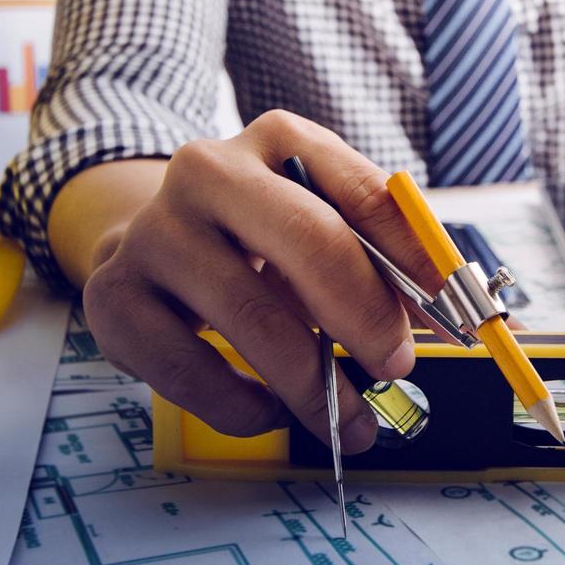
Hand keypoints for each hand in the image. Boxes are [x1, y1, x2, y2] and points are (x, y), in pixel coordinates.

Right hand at [80, 111, 436, 451]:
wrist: (147, 247)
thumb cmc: (257, 242)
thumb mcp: (319, 227)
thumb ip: (381, 259)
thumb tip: (446, 311)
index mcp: (278, 141)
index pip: (363, 191)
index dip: (413, 258)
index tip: (450, 315)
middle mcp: (209, 171)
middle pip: (308, 239)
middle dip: (366, 316)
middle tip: (397, 368)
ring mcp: (155, 231)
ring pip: (253, 318)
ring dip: (314, 386)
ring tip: (349, 423)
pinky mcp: (114, 295)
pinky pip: (192, 369)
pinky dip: (244, 406)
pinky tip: (268, 410)